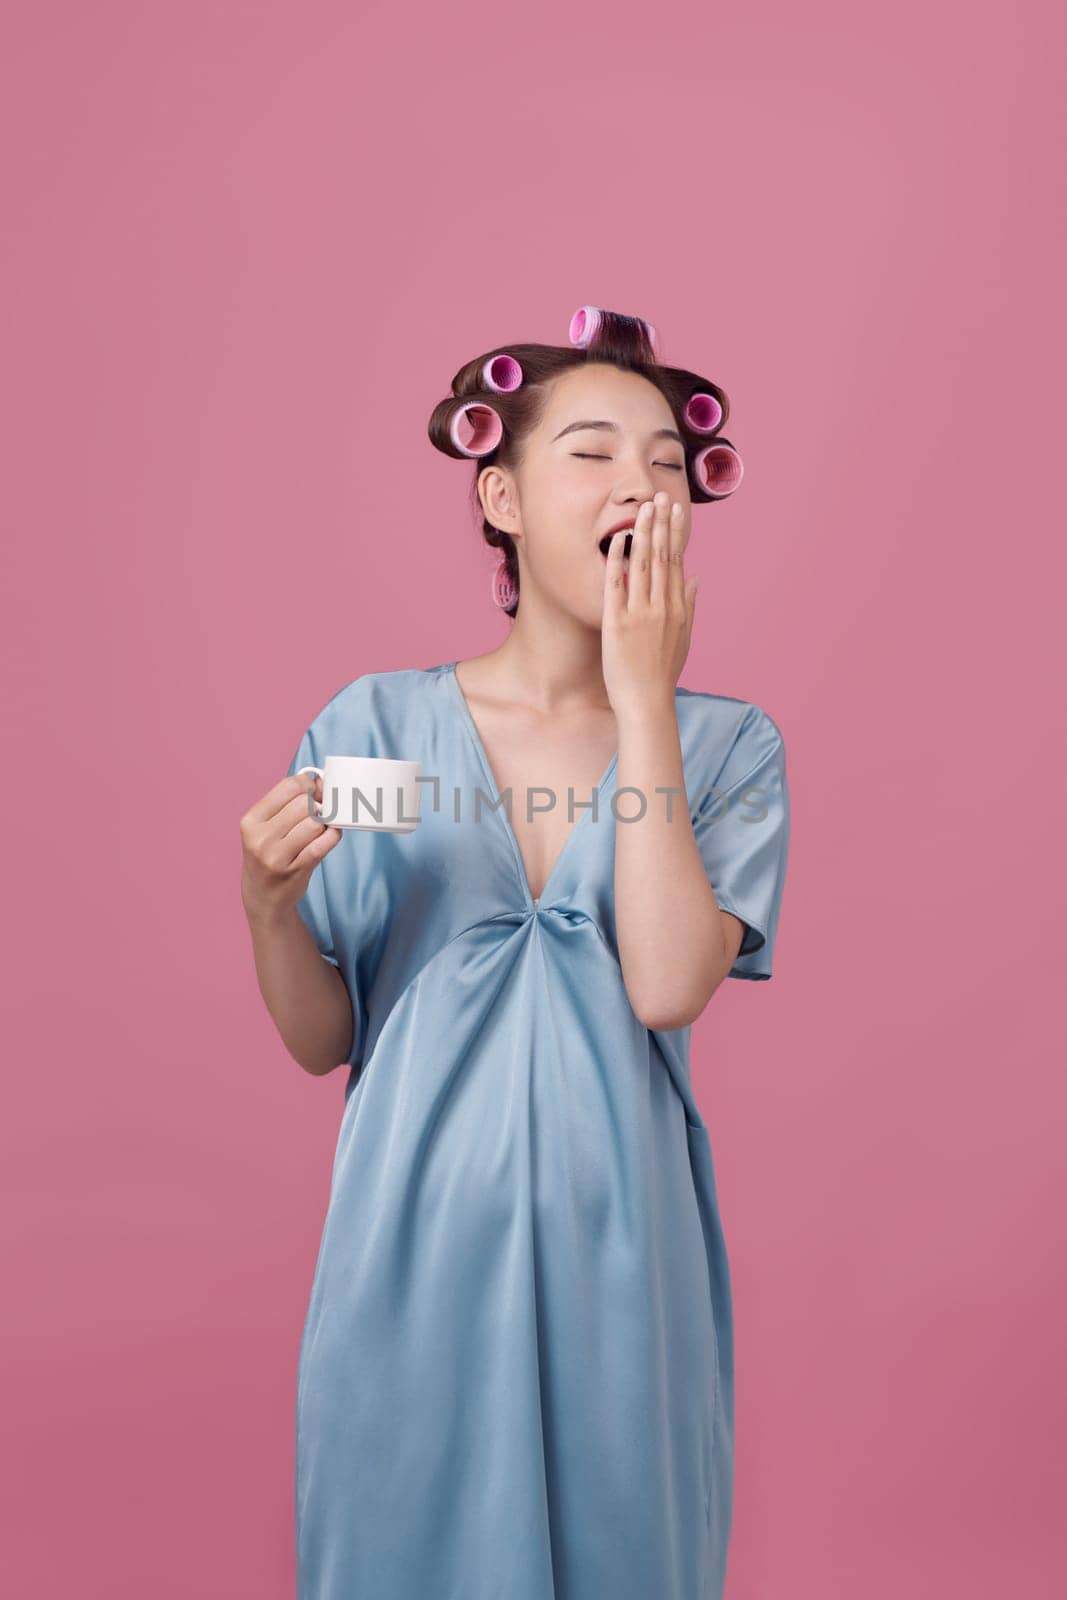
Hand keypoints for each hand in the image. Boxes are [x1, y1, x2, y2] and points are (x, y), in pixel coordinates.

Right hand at [239, 770, 342, 927]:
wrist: (263, 897)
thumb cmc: (268, 855)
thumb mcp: (265, 828)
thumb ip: (287, 803)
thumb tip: (319, 779)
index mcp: (250, 821)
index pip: (288, 787)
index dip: (308, 785)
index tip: (315, 792)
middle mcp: (260, 838)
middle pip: (304, 804)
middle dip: (318, 804)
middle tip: (322, 811)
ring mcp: (277, 856)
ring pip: (315, 823)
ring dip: (325, 823)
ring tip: (320, 828)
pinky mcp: (296, 870)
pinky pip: (324, 844)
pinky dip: (333, 836)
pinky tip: (330, 836)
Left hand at [601, 491, 698, 716]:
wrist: (647, 703)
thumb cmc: (662, 675)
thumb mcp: (684, 638)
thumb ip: (690, 606)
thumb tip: (696, 579)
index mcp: (678, 609)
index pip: (678, 562)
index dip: (677, 534)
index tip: (677, 510)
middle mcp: (662, 607)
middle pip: (663, 557)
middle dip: (662, 524)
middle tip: (660, 496)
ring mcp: (640, 614)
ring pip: (643, 565)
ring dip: (643, 534)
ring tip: (643, 508)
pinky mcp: (618, 623)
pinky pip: (617, 585)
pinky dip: (618, 561)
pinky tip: (617, 540)